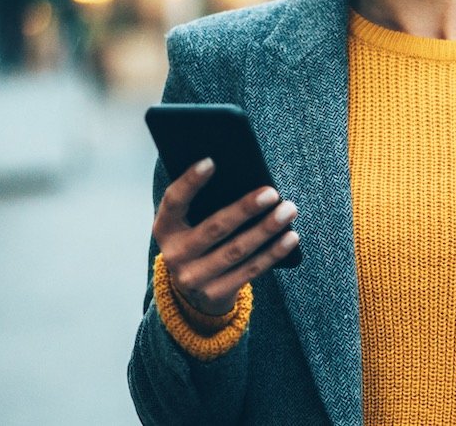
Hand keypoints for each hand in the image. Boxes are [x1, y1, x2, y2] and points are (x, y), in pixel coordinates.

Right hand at [152, 158, 299, 314]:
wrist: (194, 292)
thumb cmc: (201, 241)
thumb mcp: (192, 223)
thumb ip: (207, 203)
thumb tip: (245, 177)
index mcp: (165, 228)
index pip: (174, 201)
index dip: (190, 182)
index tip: (211, 161)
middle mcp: (174, 254)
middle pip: (214, 228)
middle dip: (245, 209)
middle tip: (271, 192)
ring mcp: (193, 277)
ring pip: (236, 250)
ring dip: (266, 229)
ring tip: (288, 211)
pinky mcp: (215, 293)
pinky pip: (250, 270)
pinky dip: (273, 252)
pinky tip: (290, 236)